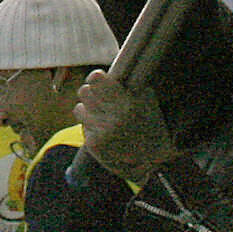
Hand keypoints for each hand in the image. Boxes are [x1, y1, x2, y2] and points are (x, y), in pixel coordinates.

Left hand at [77, 69, 174, 188]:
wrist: (152, 161)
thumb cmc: (151, 125)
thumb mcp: (147, 100)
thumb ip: (129, 83)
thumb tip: (110, 70)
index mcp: (127, 105)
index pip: (95, 79)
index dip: (97, 79)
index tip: (101, 80)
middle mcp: (112, 119)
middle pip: (84, 91)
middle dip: (93, 94)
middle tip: (104, 101)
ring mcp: (101, 133)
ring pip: (79, 108)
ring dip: (89, 111)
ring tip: (105, 117)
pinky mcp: (93, 145)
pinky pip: (83, 125)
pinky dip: (92, 127)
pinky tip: (106, 133)